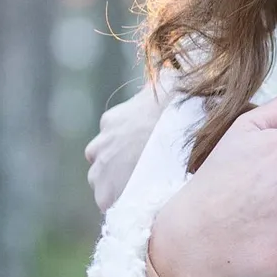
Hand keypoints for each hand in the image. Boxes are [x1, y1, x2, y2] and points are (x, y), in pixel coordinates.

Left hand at [85, 74, 174, 211]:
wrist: (173, 132)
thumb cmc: (177, 107)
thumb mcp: (170, 83)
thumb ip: (164, 80)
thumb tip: (169, 71)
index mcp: (112, 120)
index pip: (113, 136)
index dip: (130, 145)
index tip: (147, 152)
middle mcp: (99, 145)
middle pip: (103, 160)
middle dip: (119, 167)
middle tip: (145, 173)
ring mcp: (100, 171)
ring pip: (102, 183)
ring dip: (117, 187)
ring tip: (145, 192)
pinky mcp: (105, 194)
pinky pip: (110, 204)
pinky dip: (122, 205)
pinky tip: (142, 205)